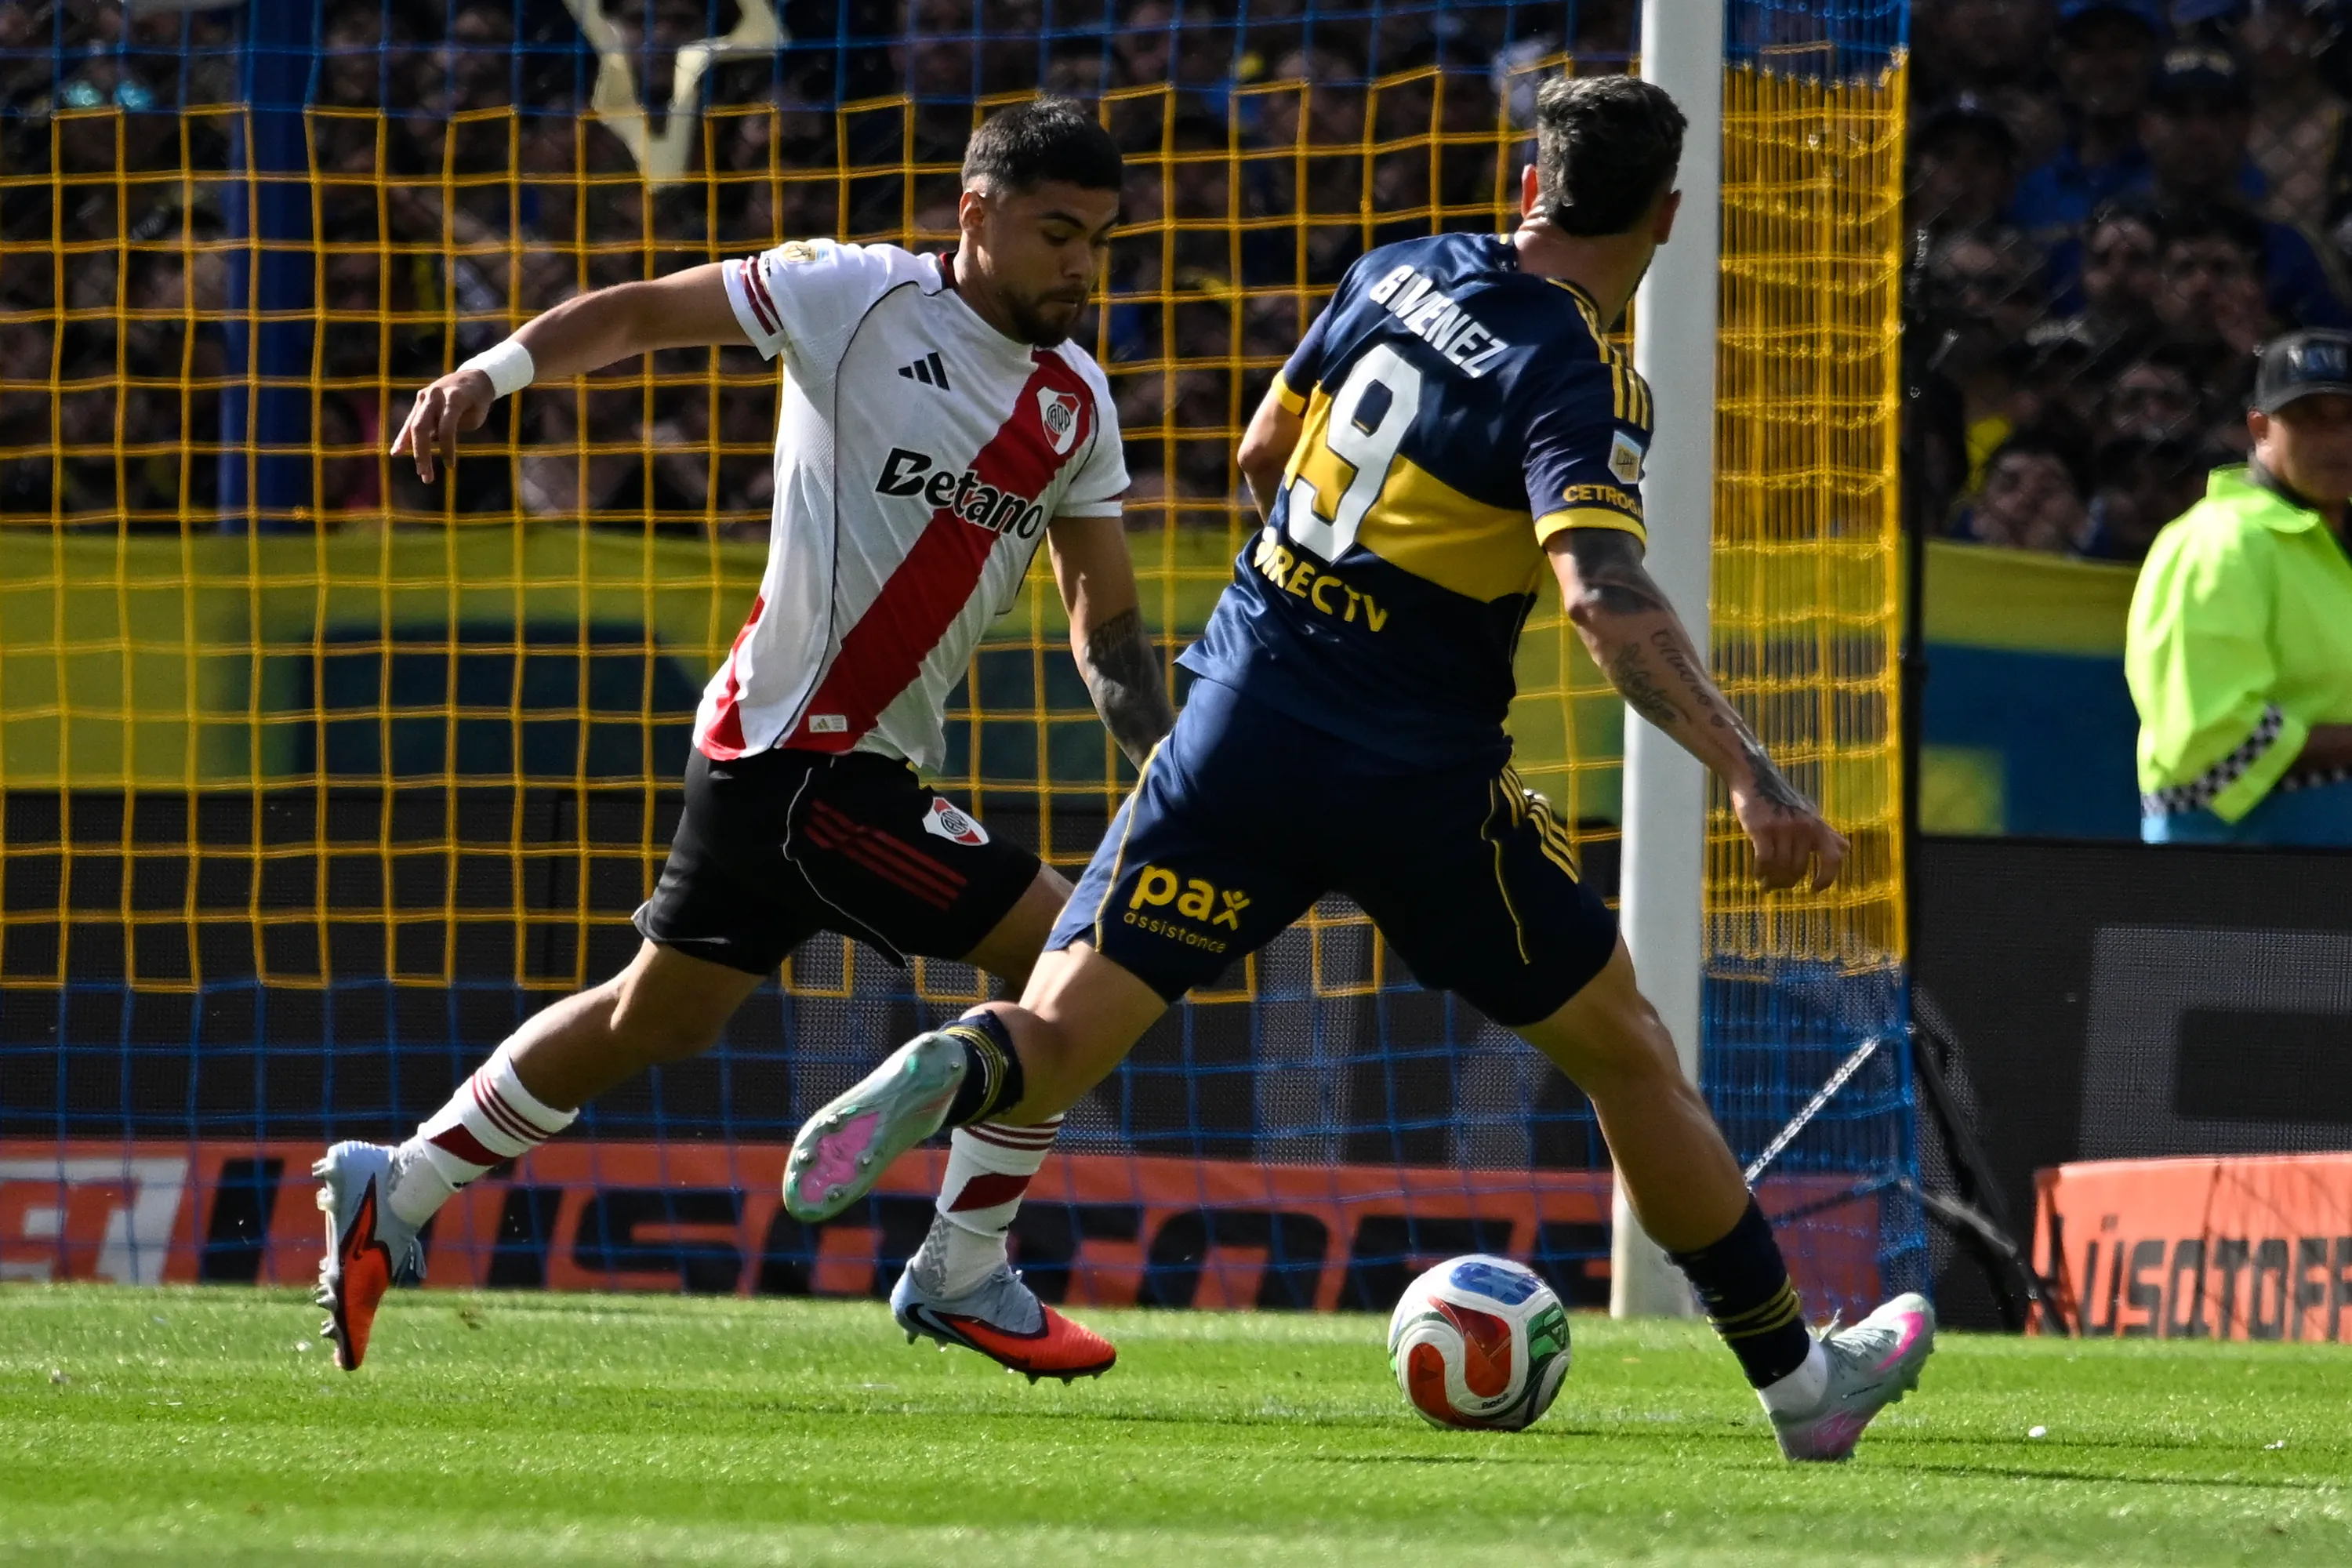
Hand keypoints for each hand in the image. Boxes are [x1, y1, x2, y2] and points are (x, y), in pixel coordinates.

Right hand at [389, 369, 495, 482]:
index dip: (447, 448)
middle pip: (422, 427)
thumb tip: (432, 441)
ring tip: (420, 472)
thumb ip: (454, 428)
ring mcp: (424, 396)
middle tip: (426, 476)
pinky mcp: (420, 399)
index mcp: (454, 397)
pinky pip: (411, 421)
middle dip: (422, 454)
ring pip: (413, 425)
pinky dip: (405, 438)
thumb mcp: (475, 416)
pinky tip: (396, 453)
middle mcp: (435, 395)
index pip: (446, 427)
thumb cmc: (478, 401)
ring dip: (413, 451)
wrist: (473, 378)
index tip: (450, 466)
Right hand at [1729, 781, 1848, 892]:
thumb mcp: (1809, 814)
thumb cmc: (1782, 800)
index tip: (1814, 889)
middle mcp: (1804, 828)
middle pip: (1799, 869)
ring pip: (1781, 867)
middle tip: (1778, 887)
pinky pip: (1765, 860)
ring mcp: (1783, 828)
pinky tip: (1758, 874)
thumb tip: (1846, 849)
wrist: (1755, 779)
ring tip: (1766, 882)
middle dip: (1788, 882)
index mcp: (1818, 826)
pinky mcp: (1762, 829)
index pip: (1833, 858)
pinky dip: (1761, 871)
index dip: (1827, 878)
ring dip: (1772, 879)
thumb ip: (1826, 833)